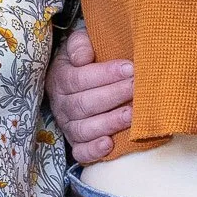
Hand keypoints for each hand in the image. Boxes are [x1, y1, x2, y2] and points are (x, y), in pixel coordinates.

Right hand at [48, 25, 134, 164]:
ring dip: (109, 122)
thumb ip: (79, 44)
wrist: (77, 80)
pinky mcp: (76, 144)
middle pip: (84, 104)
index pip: (78, 79)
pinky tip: (110, 144)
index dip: (105, 74)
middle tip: (136, 88)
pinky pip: (80, 152)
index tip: (130, 68)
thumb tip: (83, 57)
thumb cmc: (87, 60)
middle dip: (113, 96)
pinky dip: (93, 151)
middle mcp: (62, 105)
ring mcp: (68, 126)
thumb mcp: (80, 44)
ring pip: (84, 129)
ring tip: (132, 114)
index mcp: (60, 78)